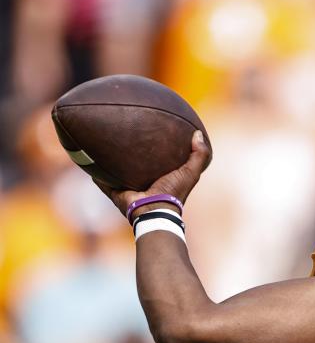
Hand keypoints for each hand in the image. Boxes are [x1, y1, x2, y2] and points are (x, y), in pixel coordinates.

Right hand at [95, 130, 211, 219]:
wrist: (154, 211)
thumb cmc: (173, 192)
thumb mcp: (191, 172)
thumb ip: (199, 154)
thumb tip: (198, 133)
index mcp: (160, 178)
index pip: (156, 160)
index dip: (154, 147)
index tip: (151, 132)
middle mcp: (143, 182)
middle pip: (133, 164)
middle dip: (127, 152)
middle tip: (121, 134)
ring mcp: (128, 188)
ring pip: (115, 171)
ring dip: (108, 161)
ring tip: (101, 143)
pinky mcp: (115, 192)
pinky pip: (101, 181)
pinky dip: (94, 173)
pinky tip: (87, 160)